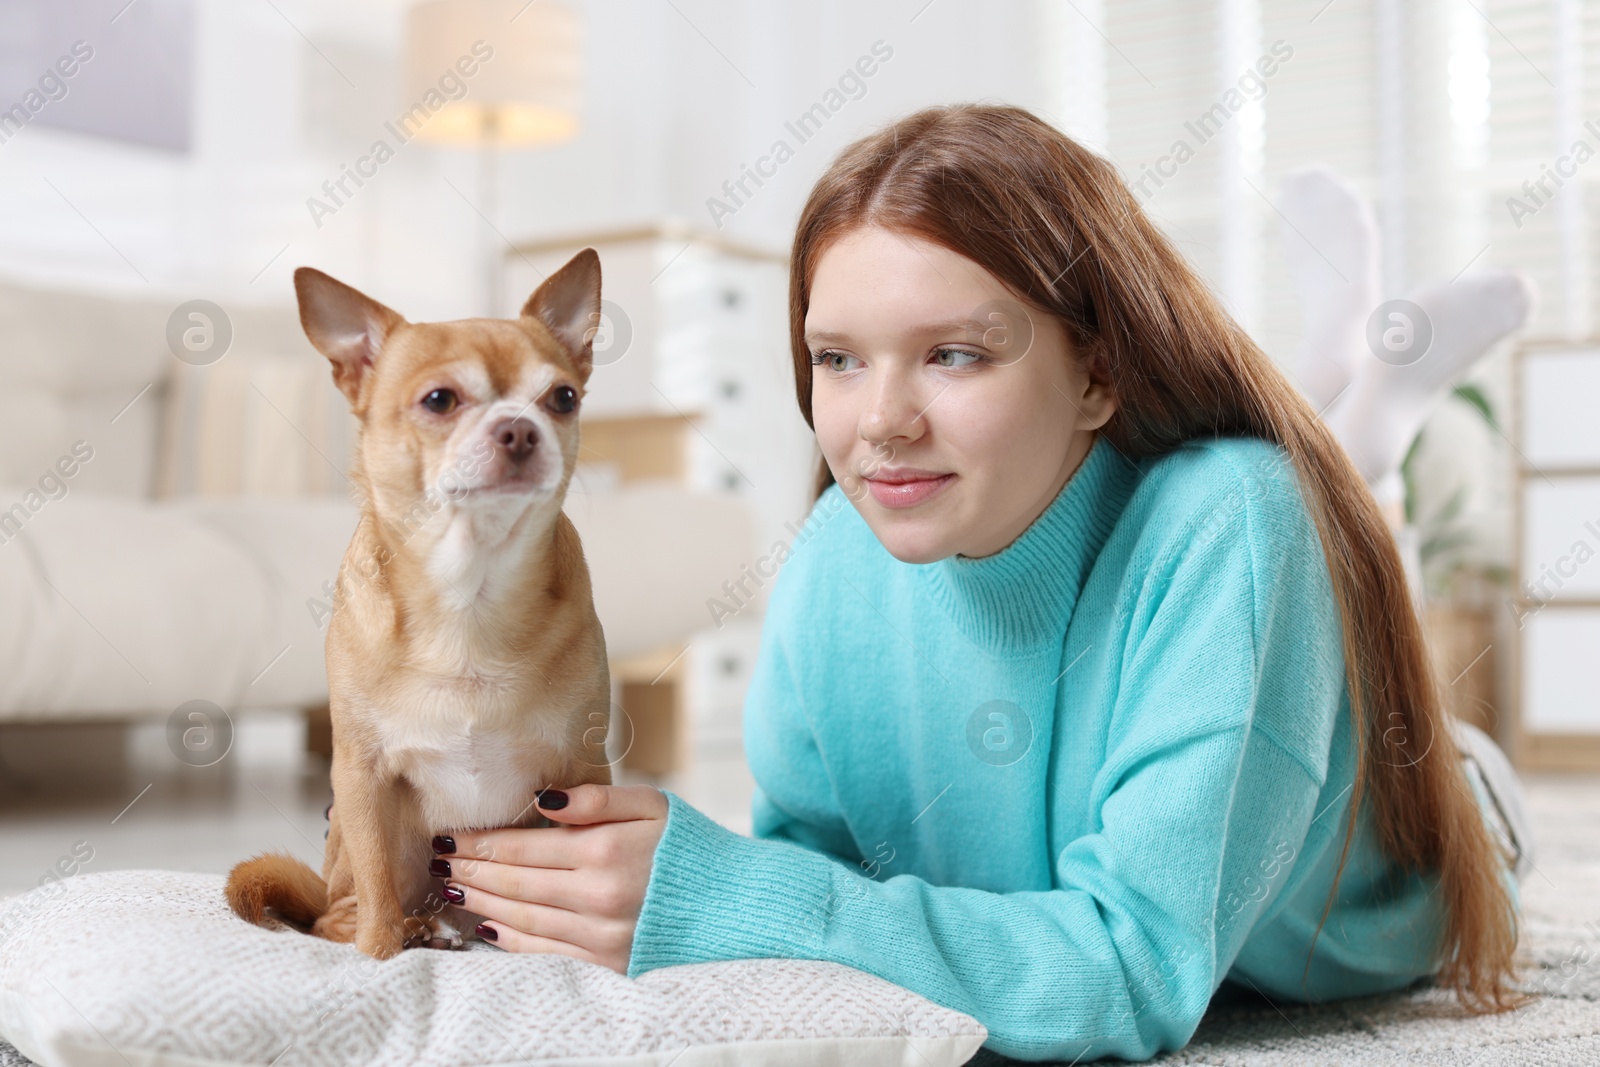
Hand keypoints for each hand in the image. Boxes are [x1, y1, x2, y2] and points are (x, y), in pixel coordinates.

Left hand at [428, 784, 667, 971]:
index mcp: (606, 851)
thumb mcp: (656, 806)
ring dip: (482, 903)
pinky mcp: (608, 965)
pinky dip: (509, 940)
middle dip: (472, 870)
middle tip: (438, 861)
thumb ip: (600, 798)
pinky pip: (545, 953)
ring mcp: (602, 936)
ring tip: (453, 888)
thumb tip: (544, 799)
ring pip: (522, 920)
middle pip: (515, 884)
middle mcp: (599, 897)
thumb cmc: (691, 848)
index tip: (450, 835)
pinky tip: (487, 926)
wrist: (737, 905)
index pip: (524, 847)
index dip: (481, 841)